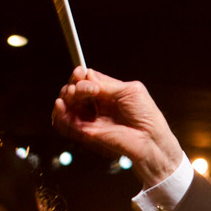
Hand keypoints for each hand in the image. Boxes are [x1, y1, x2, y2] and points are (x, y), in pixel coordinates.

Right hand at [51, 67, 181, 187]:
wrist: (150, 138)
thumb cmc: (146, 114)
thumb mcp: (129, 91)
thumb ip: (106, 84)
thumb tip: (86, 75)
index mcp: (108, 92)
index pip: (86, 80)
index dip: (80, 76)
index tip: (80, 72)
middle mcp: (98, 104)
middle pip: (74, 90)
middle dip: (74, 86)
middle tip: (85, 89)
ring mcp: (91, 117)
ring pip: (68, 104)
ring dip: (66, 97)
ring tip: (74, 94)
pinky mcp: (86, 132)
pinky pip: (66, 122)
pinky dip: (60, 113)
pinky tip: (60, 105)